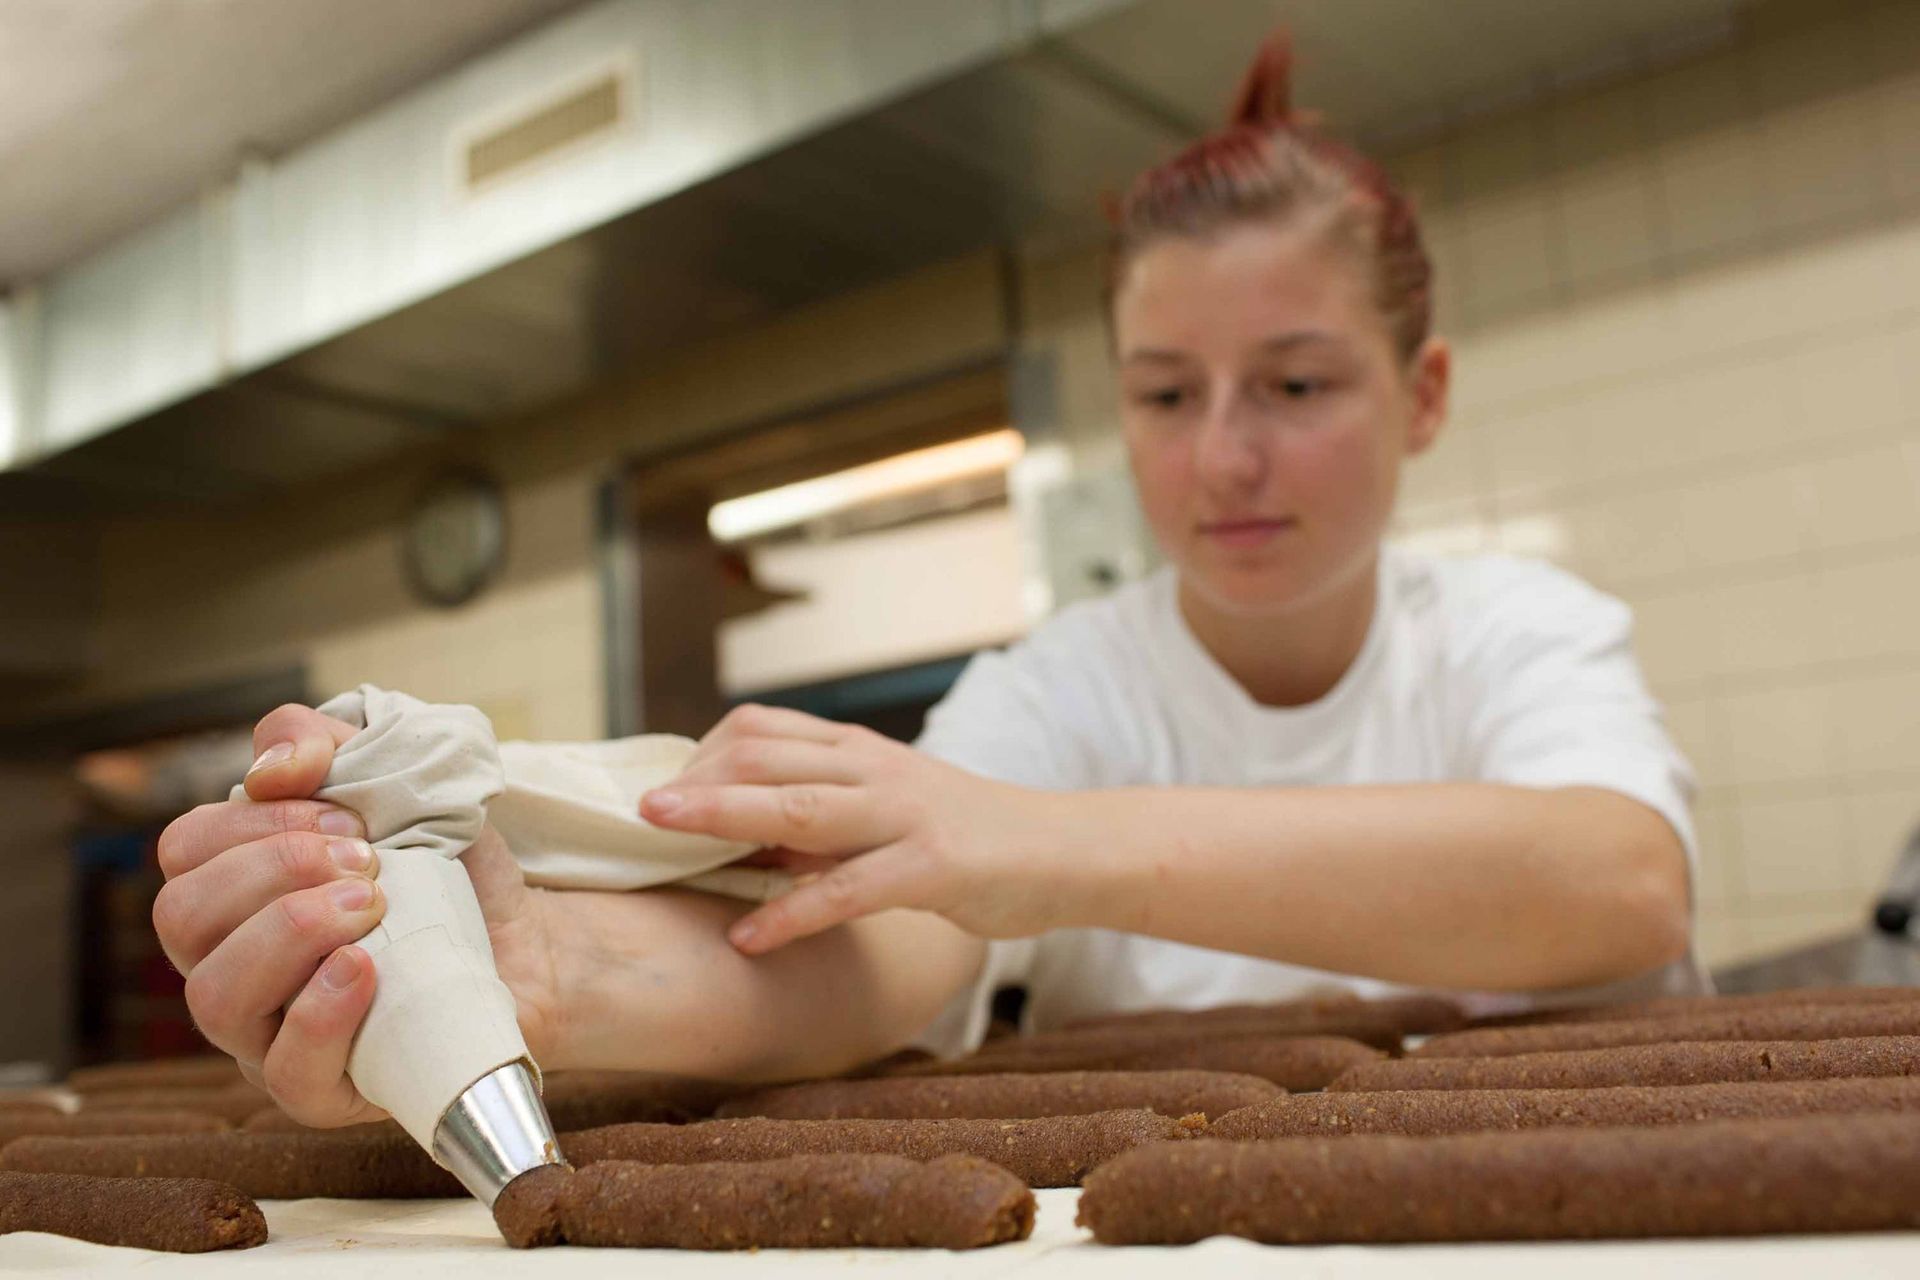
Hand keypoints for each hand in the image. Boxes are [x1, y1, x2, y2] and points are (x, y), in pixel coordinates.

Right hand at [153, 704, 563, 1126]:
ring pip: (213, 998)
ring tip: (371, 908)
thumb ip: (330, 745)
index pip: (185, 849)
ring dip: (290, 934)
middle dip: (272, 871)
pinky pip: (284, 1073)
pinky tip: (367, 971)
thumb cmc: (449, 869)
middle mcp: (235, 962)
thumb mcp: (401, 782)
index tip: (348, 819)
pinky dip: (320, 1015)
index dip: (254, 823)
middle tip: (367, 862)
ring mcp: (269, 1034)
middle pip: (181, 919)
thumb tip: (271, 765)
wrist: (530, 944)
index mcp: (236, 888)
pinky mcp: (324, 1091)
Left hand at [639, 705, 1069, 954]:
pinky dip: (792, 912)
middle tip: (637, 810)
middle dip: (695, 781)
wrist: (1065, 850)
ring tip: (663, 839)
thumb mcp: (886, 811)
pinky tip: (750, 939)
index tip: (662, 796)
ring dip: (724, 819)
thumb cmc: (969, 836)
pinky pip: (849, 888)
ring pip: (799, 808)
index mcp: (860, 751)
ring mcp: (904, 814)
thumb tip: (739, 843)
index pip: (761, 731)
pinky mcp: (932, 866)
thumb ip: (819, 820)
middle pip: (766, 757)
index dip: (702, 757)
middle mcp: (874, 770)